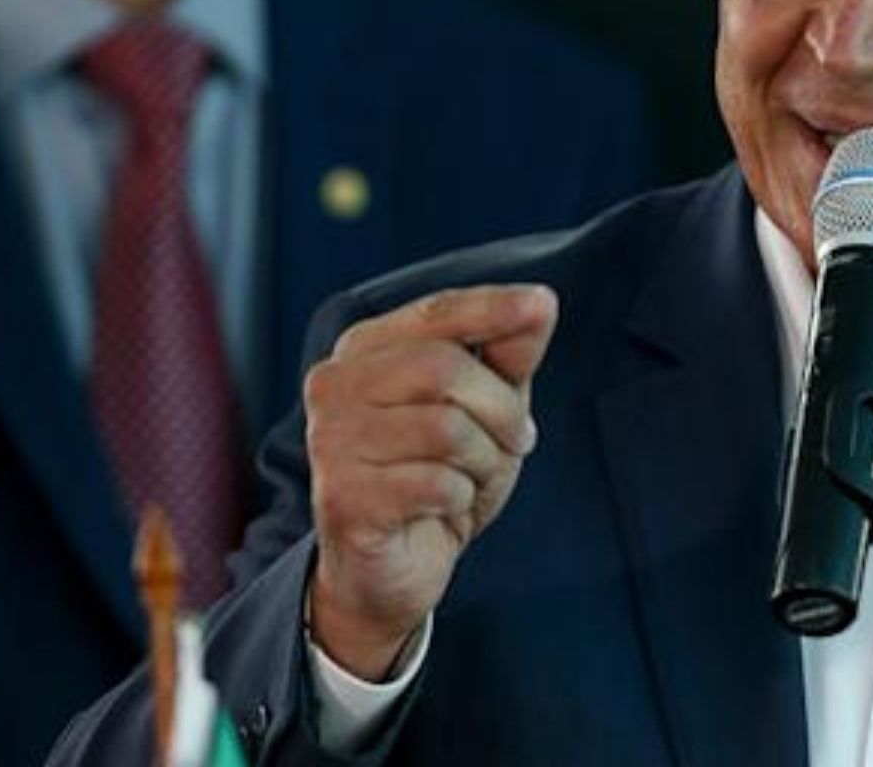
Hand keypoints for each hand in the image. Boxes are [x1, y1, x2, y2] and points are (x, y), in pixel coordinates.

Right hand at [302, 284, 557, 679]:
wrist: (395, 568)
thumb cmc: (439, 474)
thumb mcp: (487, 408)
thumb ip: (508, 355)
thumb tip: (539, 303)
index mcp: (366, 349)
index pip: (436, 312)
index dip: (492, 308)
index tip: (541, 304)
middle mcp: (335, 385)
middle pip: (446, 369)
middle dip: (501, 409)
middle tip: (515, 440)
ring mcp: (331, 441)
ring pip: (447, 428)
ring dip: (484, 459)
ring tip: (473, 476)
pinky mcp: (343, 496)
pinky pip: (437, 483)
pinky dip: (461, 497)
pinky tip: (444, 507)